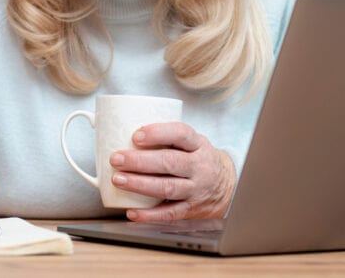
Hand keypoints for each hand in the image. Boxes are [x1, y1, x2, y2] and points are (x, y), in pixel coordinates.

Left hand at [109, 122, 235, 221]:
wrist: (227, 186)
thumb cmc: (199, 159)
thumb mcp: (193, 142)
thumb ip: (168, 137)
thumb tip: (125, 131)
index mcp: (197, 145)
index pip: (180, 134)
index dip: (158, 134)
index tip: (136, 135)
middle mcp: (198, 167)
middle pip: (169, 162)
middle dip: (140, 161)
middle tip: (117, 159)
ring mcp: (195, 189)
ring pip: (167, 187)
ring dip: (140, 185)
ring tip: (119, 180)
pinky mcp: (191, 210)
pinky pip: (169, 213)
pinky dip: (149, 215)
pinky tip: (132, 212)